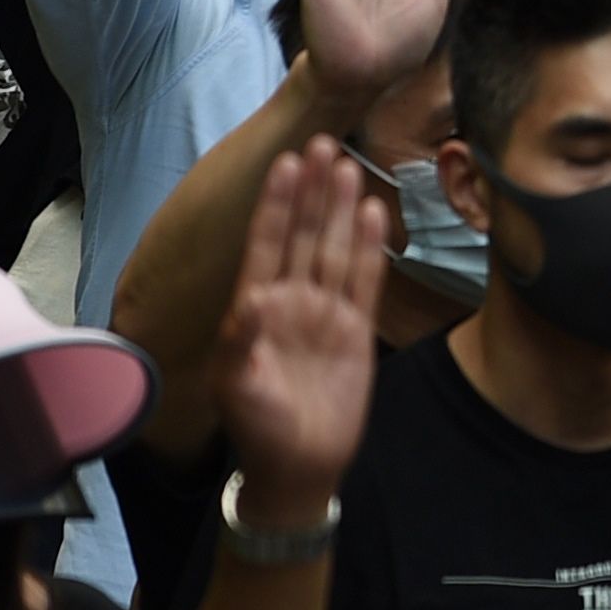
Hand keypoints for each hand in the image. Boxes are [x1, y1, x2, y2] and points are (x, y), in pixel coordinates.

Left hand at [211, 144, 388, 522]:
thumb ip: (241, 345)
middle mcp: (290, 300)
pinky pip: (364, 280)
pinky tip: (373, 213)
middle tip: (322, 142)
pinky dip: (368, 247)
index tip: (283, 162)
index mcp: (254, 308)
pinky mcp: (354, 329)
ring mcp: (323, 313)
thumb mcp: (237, 389)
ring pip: (333, 248)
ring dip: (340, 208)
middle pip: (302, 234)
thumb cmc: (258, 431)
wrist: (300, 467)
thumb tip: (251, 302)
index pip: (265, 243)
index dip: (275, 203)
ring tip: (347, 165)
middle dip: (311, 191)